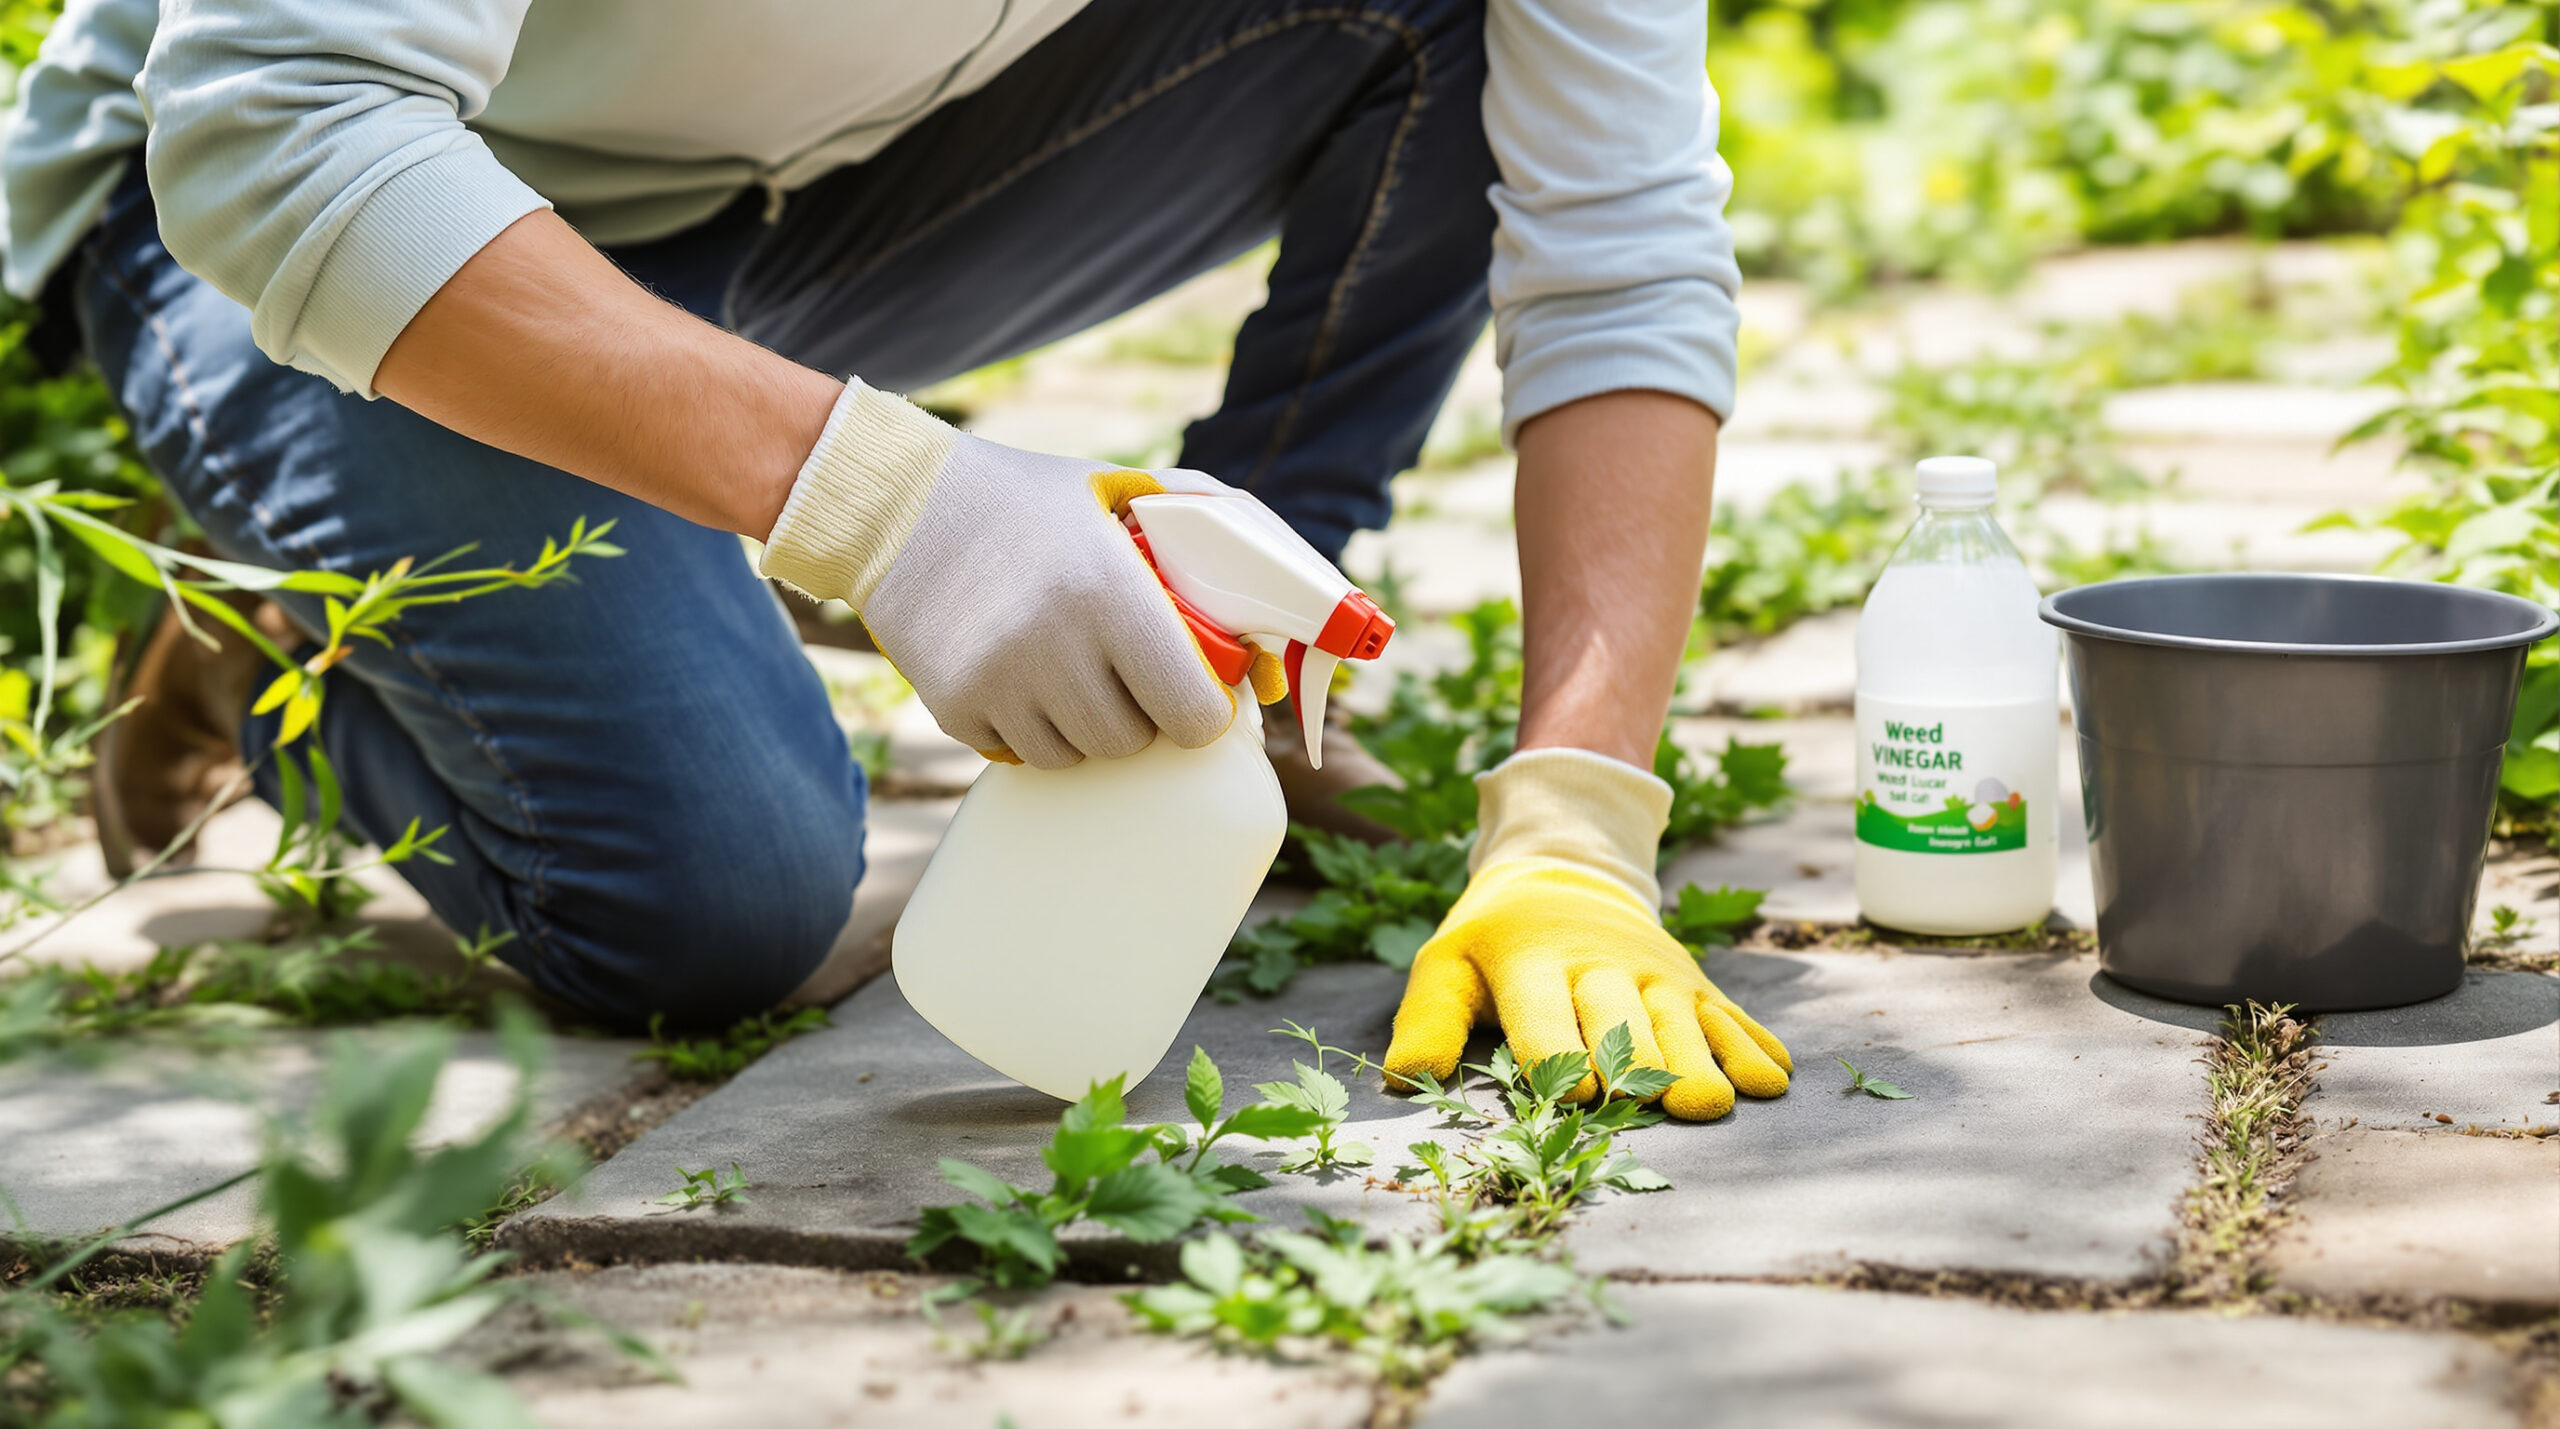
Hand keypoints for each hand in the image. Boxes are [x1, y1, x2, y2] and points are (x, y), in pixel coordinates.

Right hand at [760, 382, 1245, 767]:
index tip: (1193, 692)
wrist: (899, 505)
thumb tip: (1282, 636)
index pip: (1190, 716)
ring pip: (1076, 756)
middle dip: (1141, 714)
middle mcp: (1052, 644)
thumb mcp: (1126, 491)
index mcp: (1110, 592)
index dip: (1200, 711)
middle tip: (1125, 669)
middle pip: (1132, 742)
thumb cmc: (1034, 500)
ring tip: (1070, 668)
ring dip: (1086, 727)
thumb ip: (1213, 531)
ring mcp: (996, 683)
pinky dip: (1029, 729)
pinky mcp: (952, 707)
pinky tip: (1019, 674)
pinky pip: (1019, 755)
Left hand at [1380, 749, 1790, 1120]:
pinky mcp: (1692, 982)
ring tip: (1715, 1105)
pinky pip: (1728, 1013)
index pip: (1543, 1011)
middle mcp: (1599, 966)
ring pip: (1680, 1019)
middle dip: (1643, 1064)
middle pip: (1623, 1019)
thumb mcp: (1448, 966)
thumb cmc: (1495, 942)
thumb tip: (1405, 1080)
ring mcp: (1654, 972)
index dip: (1558, 1053)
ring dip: (1702, 1061)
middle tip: (1668, 1109)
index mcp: (1532, 962)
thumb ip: (1428, 1021)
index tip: (1574, 1096)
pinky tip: (1774, 1077)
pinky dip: (1751, 1044)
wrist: (1564, 871)